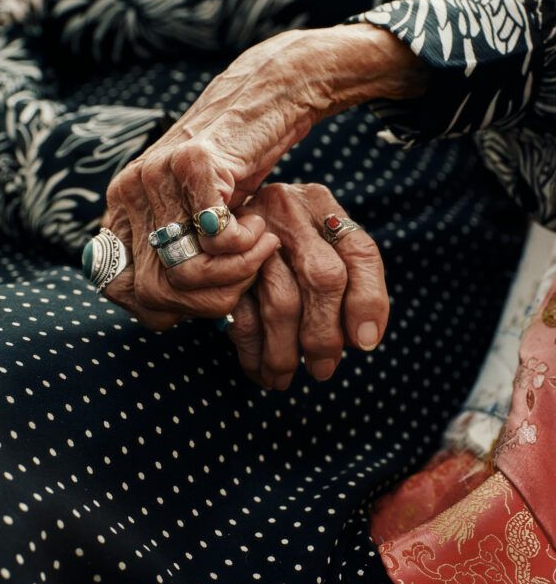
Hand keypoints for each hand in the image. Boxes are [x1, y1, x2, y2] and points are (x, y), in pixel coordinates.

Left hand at [104, 24, 424, 324]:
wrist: (265, 102)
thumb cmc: (235, 173)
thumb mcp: (194, 221)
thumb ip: (170, 260)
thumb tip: (158, 315)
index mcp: (122, 208)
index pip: (115, 287)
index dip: (160, 309)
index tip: (202, 298)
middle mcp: (128, 190)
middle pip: (153, 291)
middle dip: (208, 301)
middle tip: (244, 280)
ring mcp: (155, 173)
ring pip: (185, 271)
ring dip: (235, 273)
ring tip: (258, 248)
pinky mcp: (192, 162)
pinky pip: (215, 240)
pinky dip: (247, 245)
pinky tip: (261, 226)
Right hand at [226, 183, 388, 388]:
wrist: (216, 221)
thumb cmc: (280, 242)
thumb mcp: (316, 242)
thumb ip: (346, 281)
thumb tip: (360, 339)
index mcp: (322, 205)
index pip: (360, 252)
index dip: (368, 301)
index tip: (365, 343)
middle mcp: (289, 211)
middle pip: (323, 277)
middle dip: (325, 334)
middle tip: (322, 369)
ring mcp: (251, 233)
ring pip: (281, 300)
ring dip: (285, 351)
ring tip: (285, 378)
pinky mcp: (221, 259)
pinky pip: (241, 311)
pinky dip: (252, 348)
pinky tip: (260, 370)